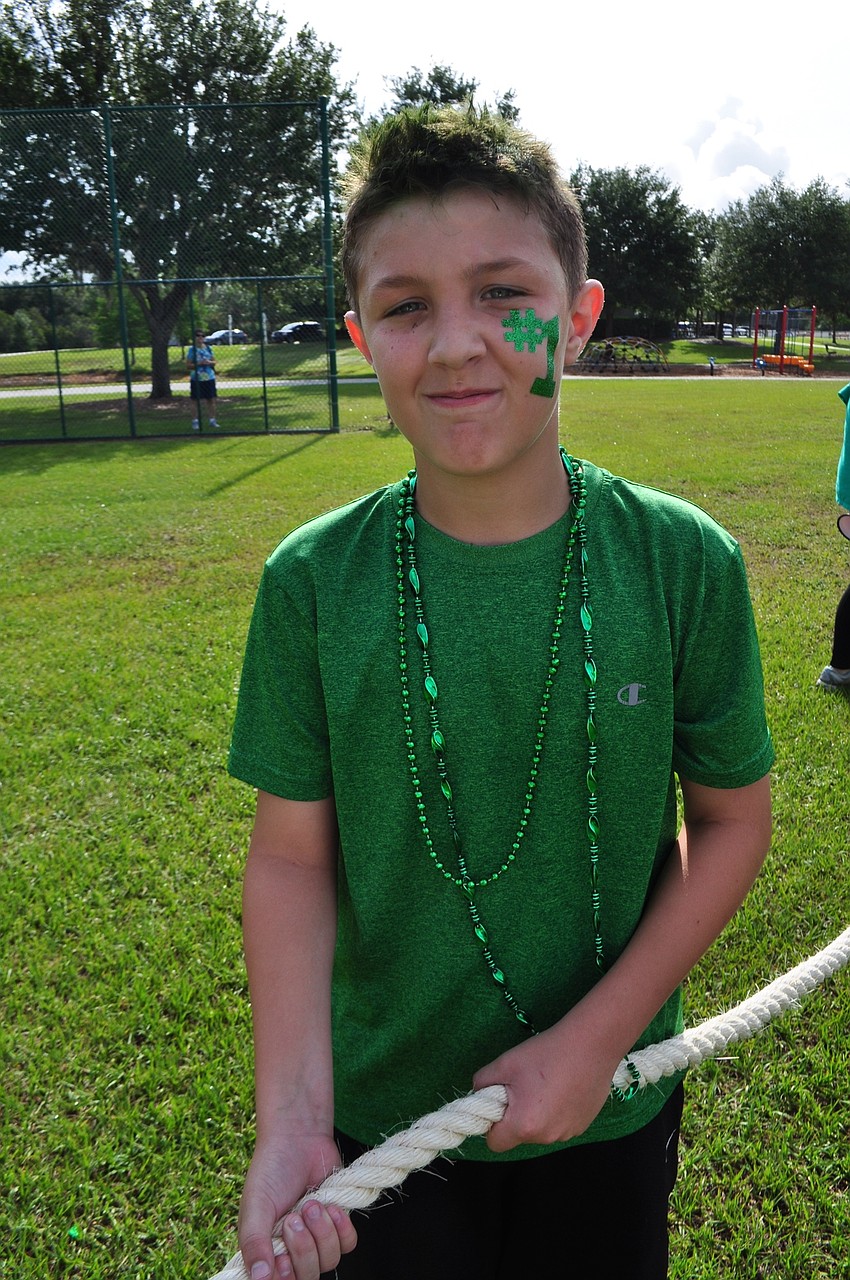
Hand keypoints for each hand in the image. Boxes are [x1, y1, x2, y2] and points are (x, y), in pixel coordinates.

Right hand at [238, 1134, 356, 1279]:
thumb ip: (254, 1242)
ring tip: (311, 1204)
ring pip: (329, 1261)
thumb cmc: (271, 1171)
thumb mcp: (255, 1206)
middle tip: (293, 1217)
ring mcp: (317, 1239)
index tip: (281, 1256)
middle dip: (303, 1247)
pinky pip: (348, 1244)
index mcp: (267, 1252)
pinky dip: (341, 1227)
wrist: (299, 1140)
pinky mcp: (338, 1225)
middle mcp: (291, 1252)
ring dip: (322, 1232)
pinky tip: (331, 1206)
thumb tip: (259, 1279)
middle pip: (307, 1277)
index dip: (285, 1276)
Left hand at [472, 1017, 618, 1153]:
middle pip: (518, 1135)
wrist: (592, 1044)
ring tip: (546, 1082)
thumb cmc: (546, 1053)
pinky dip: (556, 1111)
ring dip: (537, 1114)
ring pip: (540, 1130)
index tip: (498, 1102)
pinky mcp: (582, 1125)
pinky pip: (559, 1125)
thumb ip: (482, 1081)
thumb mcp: (505, 1062)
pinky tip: (563, 1086)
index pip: (495, 1143)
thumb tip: (477, 1092)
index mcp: (524, 1126)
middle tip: (524, 1085)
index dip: (491, 1124)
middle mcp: (547, 1137)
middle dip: (515, 1116)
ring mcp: (568, 1134)